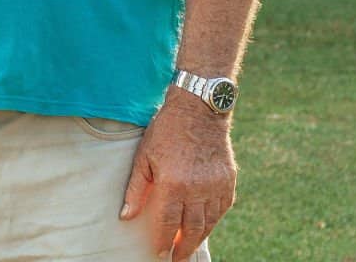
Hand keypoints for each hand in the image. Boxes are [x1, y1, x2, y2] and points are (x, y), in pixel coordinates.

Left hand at [119, 89, 236, 259]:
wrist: (198, 109)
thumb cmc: (166, 131)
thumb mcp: (144, 156)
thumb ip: (136, 189)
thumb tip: (126, 216)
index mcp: (174, 184)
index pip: (169, 223)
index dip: (164, 241)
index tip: (159, 252)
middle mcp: (198, 189)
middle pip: (192, 229)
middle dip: (184, 247)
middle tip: (177, 257)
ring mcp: (216, 185)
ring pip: (209, 222)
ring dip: (199, 237)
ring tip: (190, 245)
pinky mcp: (228, 180)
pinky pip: (223, 208)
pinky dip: (214, 220)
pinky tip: (206, 225)